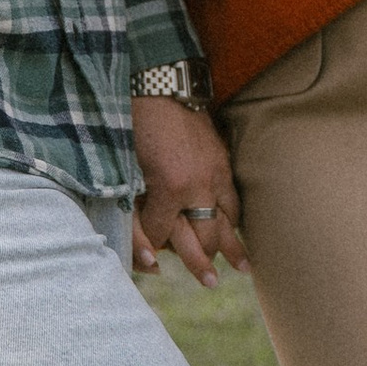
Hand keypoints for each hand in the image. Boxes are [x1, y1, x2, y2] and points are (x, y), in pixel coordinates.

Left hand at [130, 94, 249, 286]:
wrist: (159, 82)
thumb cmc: (132, 122)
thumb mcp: (122, 165)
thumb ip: (130, 203)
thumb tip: (137, 236)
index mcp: (169, 189)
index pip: (161, 235)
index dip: (152, 247)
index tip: (149, 255)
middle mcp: (198, 186)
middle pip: (202, 236)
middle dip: (201, 261)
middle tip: (208, 283)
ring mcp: (215, 173)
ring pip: (226, 220)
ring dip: (232, 247)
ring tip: (244, 270)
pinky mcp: (222, 160)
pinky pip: (234, 197)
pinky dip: (235, 216)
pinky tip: (238, 227)